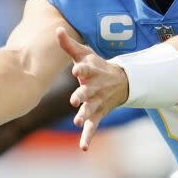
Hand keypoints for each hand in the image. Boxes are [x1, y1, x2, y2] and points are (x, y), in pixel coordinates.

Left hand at [56, 27, 128, 149]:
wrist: (120, 81)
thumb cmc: (97, 66)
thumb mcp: (85, 54)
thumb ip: (69, 45)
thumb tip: (56, 29)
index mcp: (92, 71)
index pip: (87, 69)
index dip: (82, 69)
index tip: (76, 70)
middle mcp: (95, 87)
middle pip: (88, 92)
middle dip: (82, 95)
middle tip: (75, 100)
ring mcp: (97, 102)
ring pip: (91, 110)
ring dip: (85, 116)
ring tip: (78, 122)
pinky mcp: (98, 114)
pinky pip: (93, 127)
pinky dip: (88, 137)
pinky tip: (83, 147)